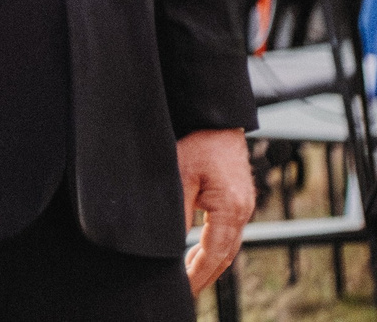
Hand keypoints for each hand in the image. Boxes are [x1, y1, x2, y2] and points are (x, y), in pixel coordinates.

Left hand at [179, 127, 252, 292]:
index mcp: (231, 209)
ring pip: (228, 245)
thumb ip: (178, 212)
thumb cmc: (198, 142)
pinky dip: (214, 247)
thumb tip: (167, 244)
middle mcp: (243, 211)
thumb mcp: (180, 176)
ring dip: (209, 263)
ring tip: (190, 279)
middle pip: (225, 255)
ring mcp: (243, 206)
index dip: (197, 274)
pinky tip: (198, 252)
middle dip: (205, 275)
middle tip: (186, 291)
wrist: (217, 120)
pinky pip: (228, 232)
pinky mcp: (238, 200)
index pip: (214, 254)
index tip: (184, 288)